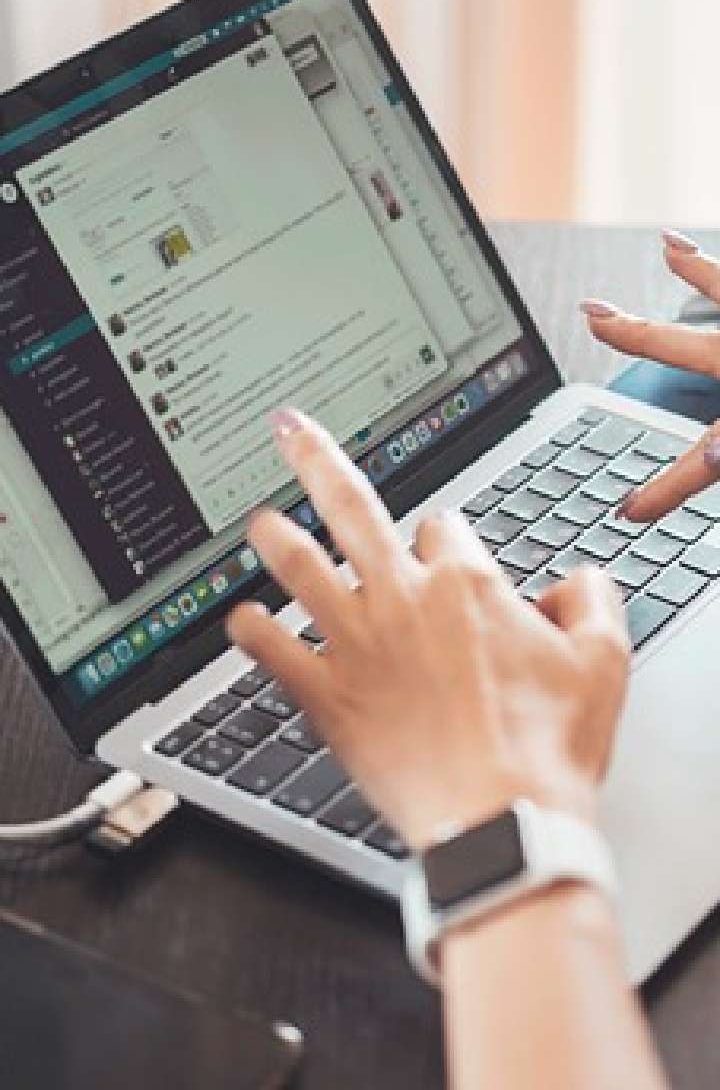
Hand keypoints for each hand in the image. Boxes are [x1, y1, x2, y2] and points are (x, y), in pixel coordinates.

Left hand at [226, 409, 628, 849]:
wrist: (501, 825)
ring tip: (258, 519)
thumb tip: (577, 581)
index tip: (447, 559)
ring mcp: (359, 646)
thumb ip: (593, 601)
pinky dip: (252, 633)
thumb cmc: (547, 752)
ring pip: (302, 569)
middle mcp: (403, 600)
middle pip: (352, 508)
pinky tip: (239, 622)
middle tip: (291, 431)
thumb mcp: (604, 663)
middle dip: (317, 460)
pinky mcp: (330, 698)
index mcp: (465, 584)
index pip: (445, 529)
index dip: (447, 542)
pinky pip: (275, 654)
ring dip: (276, 538)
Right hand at [581, 229, 719, 521]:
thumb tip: (671, 488)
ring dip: (697, 269)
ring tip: (671, 246)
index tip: (628, 511)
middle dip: (632, 332)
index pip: (700, 463)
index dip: (661, 491)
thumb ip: (714, 456)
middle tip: (592, 315)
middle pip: (685, 345)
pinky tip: (708, 255)